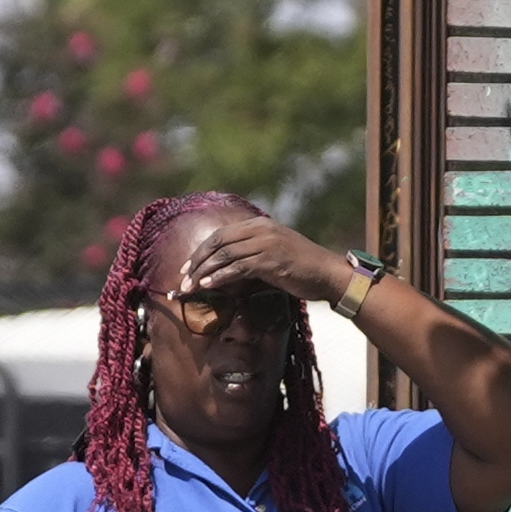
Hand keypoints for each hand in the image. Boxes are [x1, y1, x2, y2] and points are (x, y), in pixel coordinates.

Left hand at [171, 212, 356, 309]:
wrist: (327, 273)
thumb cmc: (301, 268)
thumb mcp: (274, 253)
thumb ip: (252, 254)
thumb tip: (226, 268)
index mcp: (259, 225)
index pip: (221, 234)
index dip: (201, 251)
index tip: (186, 267)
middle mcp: (260, 229)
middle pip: (218, 241)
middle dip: (196, 260)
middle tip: (182, 278)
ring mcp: (265, 243)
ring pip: (224, 254)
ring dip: (203, 272)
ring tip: (190, 287)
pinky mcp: (270, 260)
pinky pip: (238, 267)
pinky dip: (220, 276)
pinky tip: (208, 286)